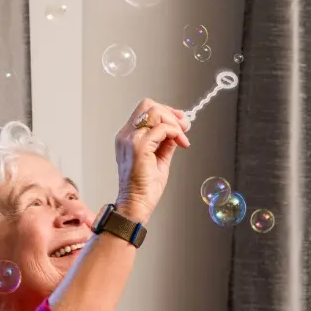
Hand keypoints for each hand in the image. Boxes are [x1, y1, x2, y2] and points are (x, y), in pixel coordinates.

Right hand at [114, 99, 190, 223]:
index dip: (166, 112)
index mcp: (127, 137)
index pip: (145, 110)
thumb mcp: (159, 160)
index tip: (180, 124)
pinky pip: (161, 128)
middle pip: (148, 104)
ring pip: (154, 111)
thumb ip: (165, 144)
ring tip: (183, 137)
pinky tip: (181, 144)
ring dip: (173, 121)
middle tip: (184, 127)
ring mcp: (130, 140)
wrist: (135, 205)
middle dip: (170, 113)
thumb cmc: (144, 189)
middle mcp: (126, 135)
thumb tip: (175, 133)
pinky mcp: (139, 147)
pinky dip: (175, 132)